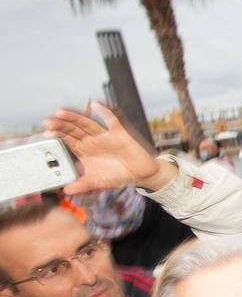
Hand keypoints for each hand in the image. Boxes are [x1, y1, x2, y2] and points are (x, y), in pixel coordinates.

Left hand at [45, 101, 172, 193]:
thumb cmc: (118, 174)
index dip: (57, 135)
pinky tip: (96, 105)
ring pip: (87, 123)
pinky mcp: (119, 133)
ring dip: (74, 118)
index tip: (47, 134)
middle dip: (61, 125)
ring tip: (61, 113)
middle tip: (48, 122)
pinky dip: (105, 113)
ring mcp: (104, 135)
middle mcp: (92, 140)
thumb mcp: (98, 181)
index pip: (68, 139)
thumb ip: (83, 185)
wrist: (139, 173)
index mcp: (84, 150)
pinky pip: (111, 121)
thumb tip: (67, 190)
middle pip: (74, 129)